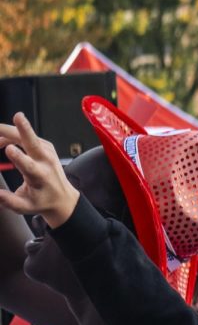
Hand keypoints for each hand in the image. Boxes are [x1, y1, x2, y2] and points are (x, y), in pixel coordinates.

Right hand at [0, 114, 79, 228]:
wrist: (63, 198)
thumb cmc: (43, 202)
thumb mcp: (25, 207)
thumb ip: (8, 201)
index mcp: (40, 176)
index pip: (29, 165)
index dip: (18, 157)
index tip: (8, 149)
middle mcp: (45, 161)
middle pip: (33, 143)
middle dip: (25, 129)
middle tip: (17, 116)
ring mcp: (47, 151)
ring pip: (27, 136)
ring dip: (10, 132)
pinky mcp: (46, 146)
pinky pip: (27, 137)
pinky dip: (13, 136)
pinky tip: (1, 140)